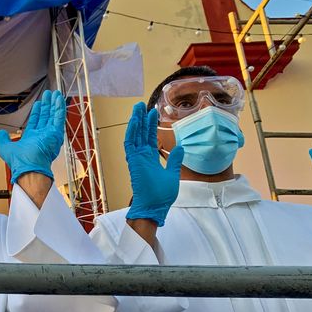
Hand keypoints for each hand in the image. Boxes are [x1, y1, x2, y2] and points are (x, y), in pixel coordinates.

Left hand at [0, 89, 64, 182]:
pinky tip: (59, 99)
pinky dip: (59, 108)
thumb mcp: (6, 148)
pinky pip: (58, 118)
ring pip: (53, 116)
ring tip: (55, 93)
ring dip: (54, 104)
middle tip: (49, 95)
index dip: (37, 112)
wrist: (29, 167)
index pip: (36, 122)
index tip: (39, 103)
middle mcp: (42, 136)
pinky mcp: (56, 133)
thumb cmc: (19, 162)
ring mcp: (50, 134)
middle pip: (45, 117)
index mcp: (32, 138)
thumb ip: (3, 140)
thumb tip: (1, 133)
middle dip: (47, 105)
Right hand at [125, 102, 183, 225]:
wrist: (154, 207)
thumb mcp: (172, 174)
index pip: (149, 138)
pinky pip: (130, 144)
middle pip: (140, 133)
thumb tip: (181, 147)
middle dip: (141, 118)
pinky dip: (131, 132)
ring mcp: (136, 158)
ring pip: (134, 135)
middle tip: (141, 105)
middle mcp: (142, 156)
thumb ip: (175, 160)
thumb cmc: (161, 195)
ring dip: (135, 121)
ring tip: (137, 107)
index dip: (151, 125)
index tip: (153, 113)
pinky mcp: (133, 161)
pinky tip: (134, 121)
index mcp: (150, 159)